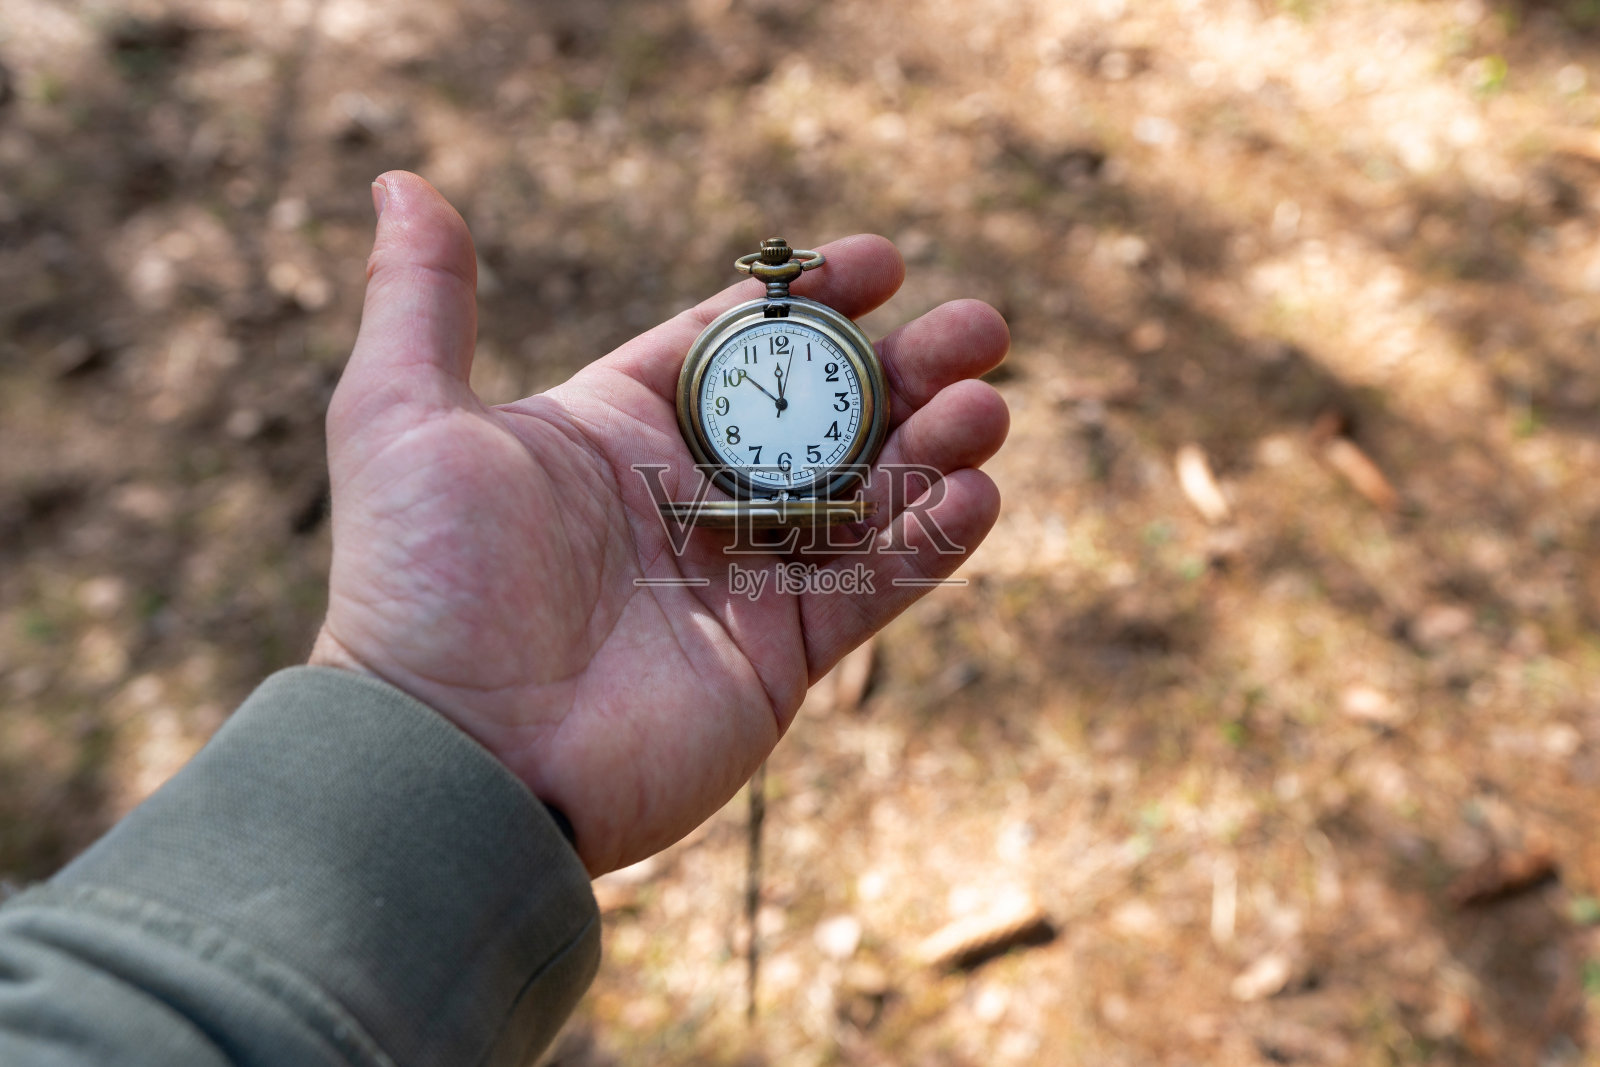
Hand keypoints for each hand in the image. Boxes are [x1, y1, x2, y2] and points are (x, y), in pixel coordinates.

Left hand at [309, 172, 1009, 873]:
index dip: (809, 300)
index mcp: (618, 432)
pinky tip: (974, 493)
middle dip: (905, 366)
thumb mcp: (400, 416)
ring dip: (938, 445)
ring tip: (987, 405)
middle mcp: (691, 497)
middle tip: (980, 328)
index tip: (879, 260)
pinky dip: (933, 541)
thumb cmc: (422, 585)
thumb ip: (423, 299)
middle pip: (824, 412)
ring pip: (868, 493)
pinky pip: (877, 584)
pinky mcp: (781, 655)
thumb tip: (398, 180)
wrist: (455, 759)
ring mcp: (742, 577)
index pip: (734, 345)